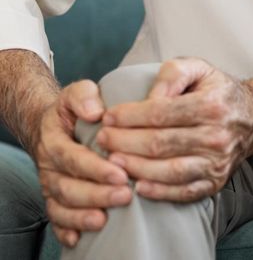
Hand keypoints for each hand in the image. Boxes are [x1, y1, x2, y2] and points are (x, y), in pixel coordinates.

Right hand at [32, 81, 132, 248]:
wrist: (54, 125)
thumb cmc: (75, 109)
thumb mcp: (78, 93)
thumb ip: (84, 96)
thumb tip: (95, 111)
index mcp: (54, 141)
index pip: (72, 157)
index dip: (95, 168)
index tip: (120, 173)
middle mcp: (49, 166)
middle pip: (68, 186)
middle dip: (96, 194)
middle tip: (124, 196)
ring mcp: (51, 184)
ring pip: (61, 205)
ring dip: (82, 215)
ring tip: (105, 219)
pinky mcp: (55, 198)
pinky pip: (55, 218)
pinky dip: (65, 230)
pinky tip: (79, 239)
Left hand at [96, 58, 252, 202]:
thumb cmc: (216, 91)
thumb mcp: (198, 69)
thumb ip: (172, 74)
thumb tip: (148, 98)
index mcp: (212, 104)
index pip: (160, 113)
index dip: (128, 117)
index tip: (107, 117)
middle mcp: (218, 135)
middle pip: (159, 144)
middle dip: (123, 142)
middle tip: (102, 139)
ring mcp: (218, 162)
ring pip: (168, 171)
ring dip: (134, 167)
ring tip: (112, 160)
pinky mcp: (216, 182)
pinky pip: (183, 192)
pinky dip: (158, 192)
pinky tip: (137, 185)